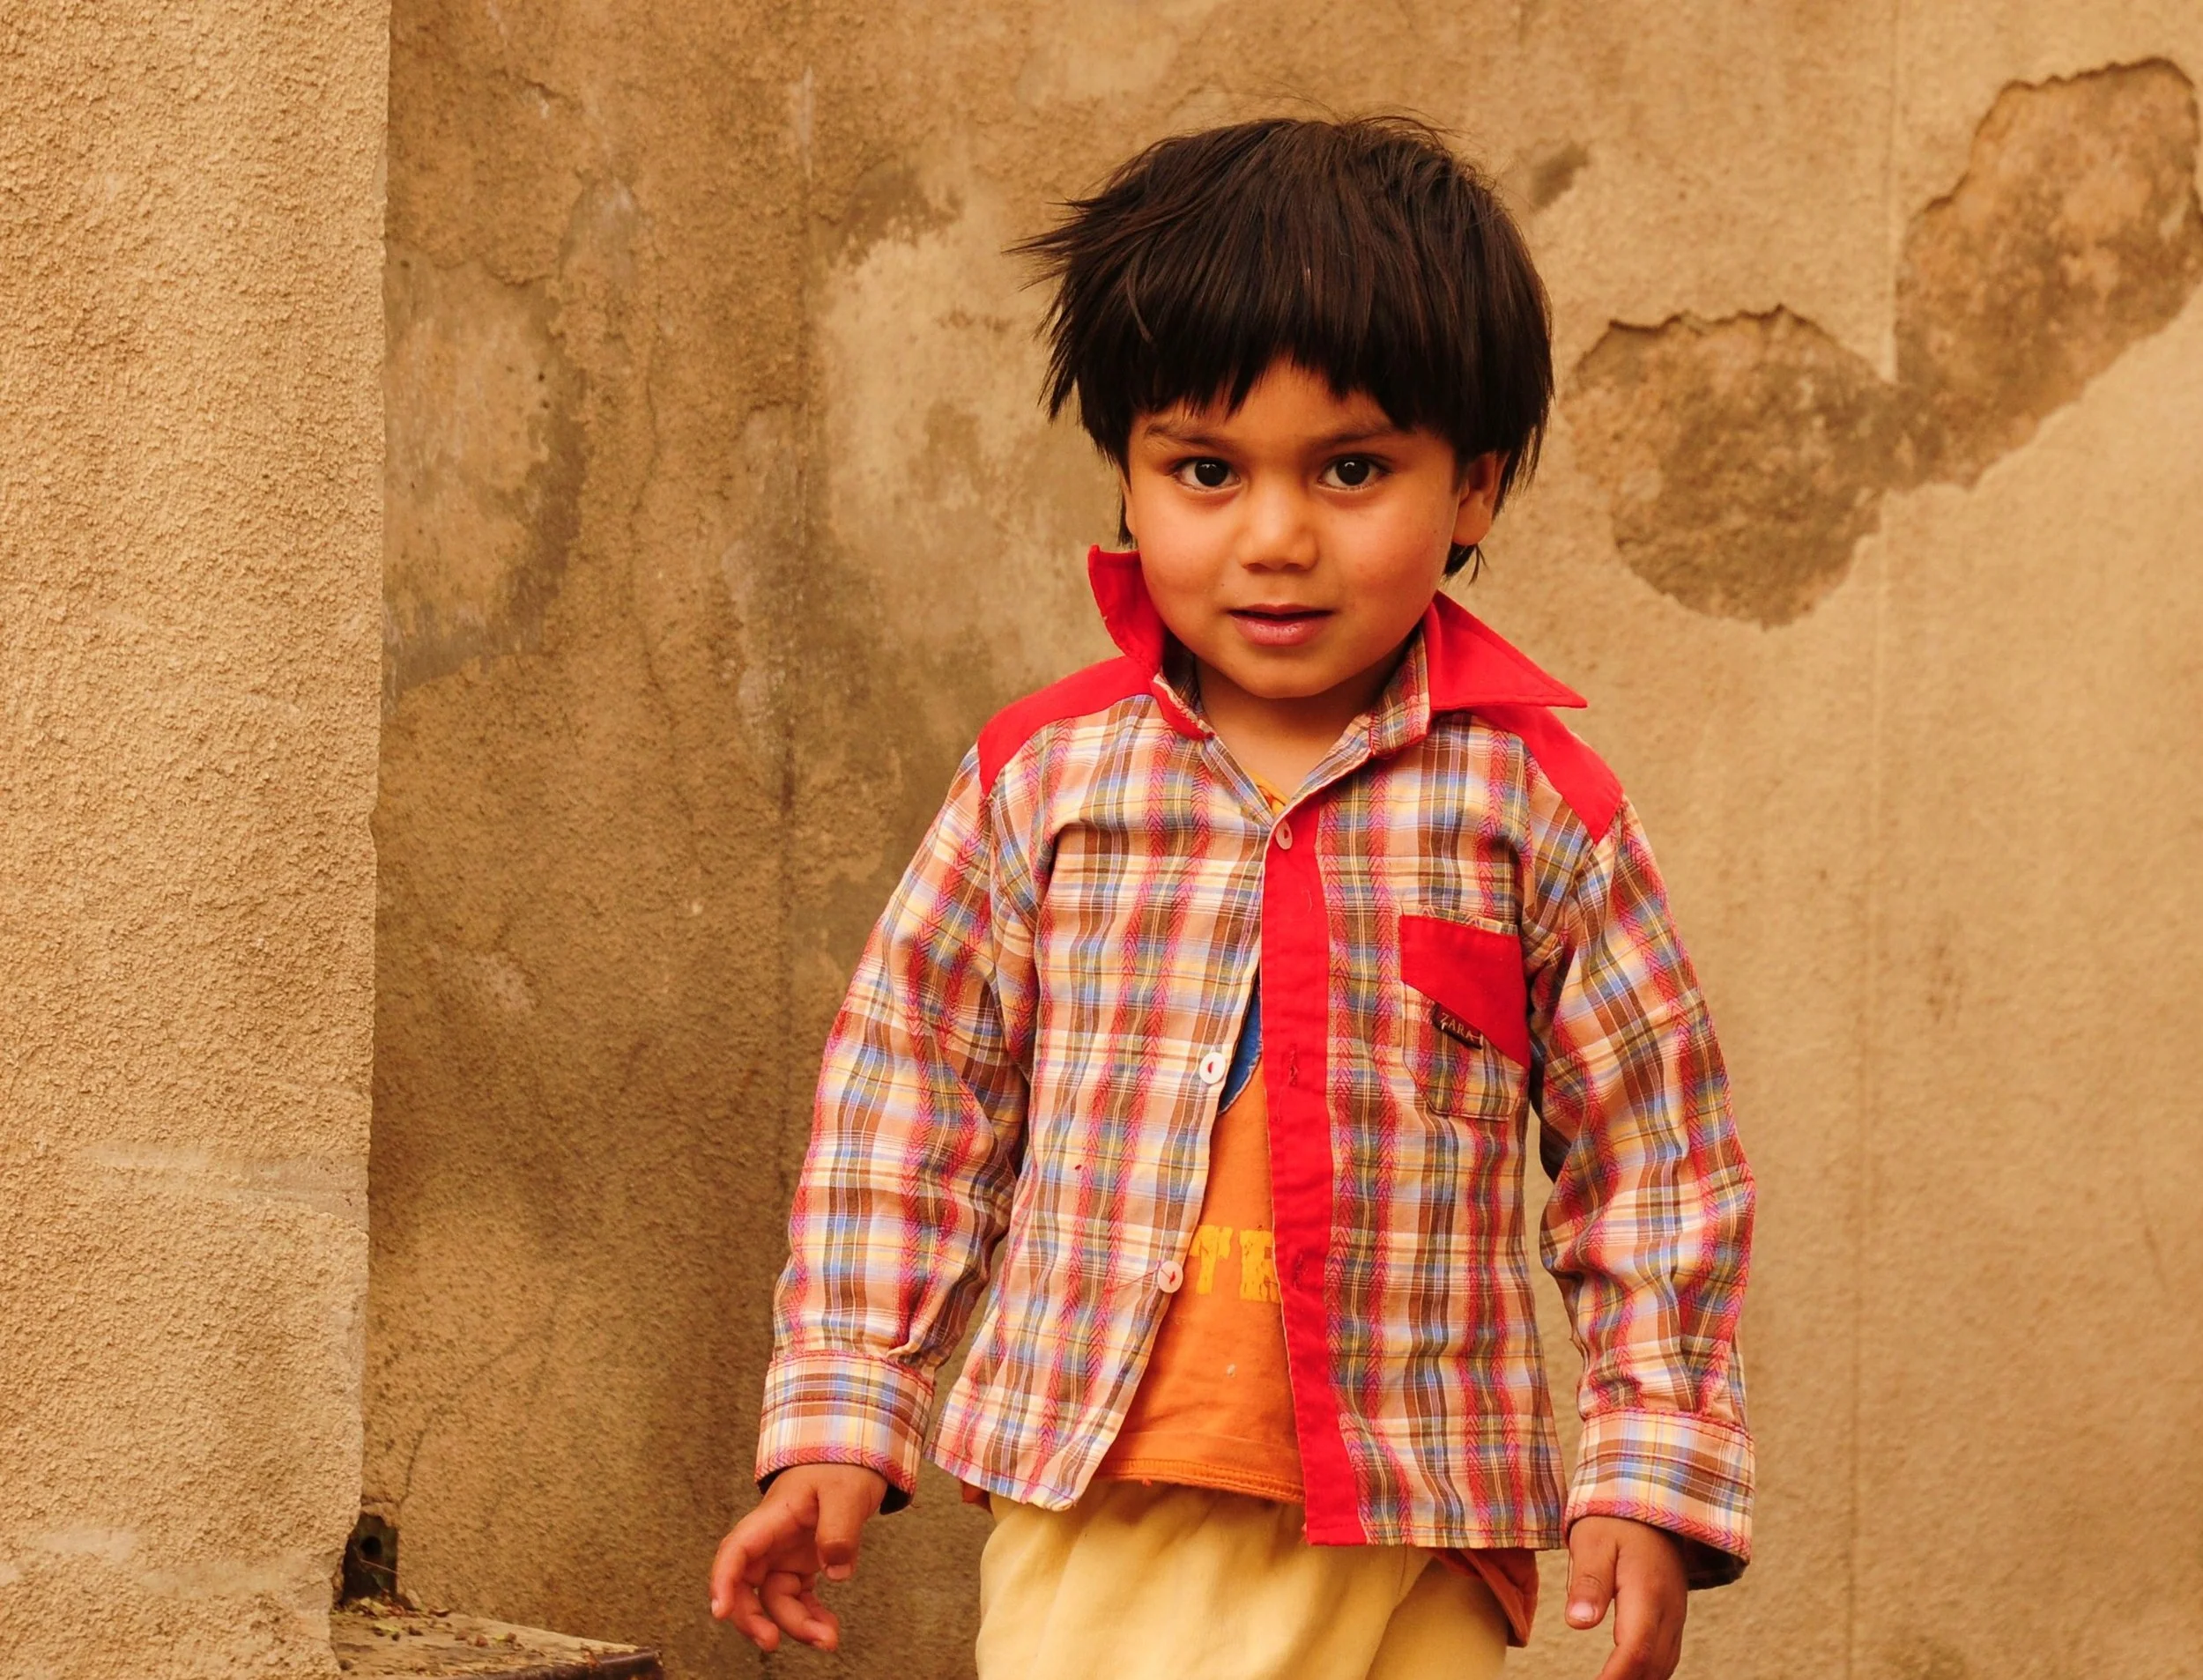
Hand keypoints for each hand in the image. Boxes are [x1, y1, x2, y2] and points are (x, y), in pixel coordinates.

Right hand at [708, 1463, 888, 1652]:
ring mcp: (786, 1553)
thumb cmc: (843, 1464)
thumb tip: (834, 1573)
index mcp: (773, 1517)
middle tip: (772, 1642)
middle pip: (747, 1584)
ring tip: (828, 1640)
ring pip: (775, 1599)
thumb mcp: (847, 1492)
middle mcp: (772, 1539)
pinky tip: (828, 1629)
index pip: (737, 1550)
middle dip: (754, 1618)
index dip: (722, 1581)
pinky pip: (798, 1598)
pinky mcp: (802, 1562)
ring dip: (795, 1624)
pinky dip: (810, 1617)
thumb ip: (840, 1530)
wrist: (855, 1453)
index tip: (720, 1611)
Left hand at [1565, 1515, 1687, 1679]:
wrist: (1651, 1503)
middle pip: (1652, 1666)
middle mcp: (1668, 1611)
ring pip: (1663, 1666)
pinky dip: (1649, 1672)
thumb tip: (1578, 1623)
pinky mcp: (1673, 1615)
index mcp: (1647, 1594)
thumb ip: (1588, 1582)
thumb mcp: (1592, 1542)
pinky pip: (1667, 1655)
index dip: (1614, 1678)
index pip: (1634, 1651)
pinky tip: (1627, 1676)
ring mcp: (1675, 1615)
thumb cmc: (1614, 1520)